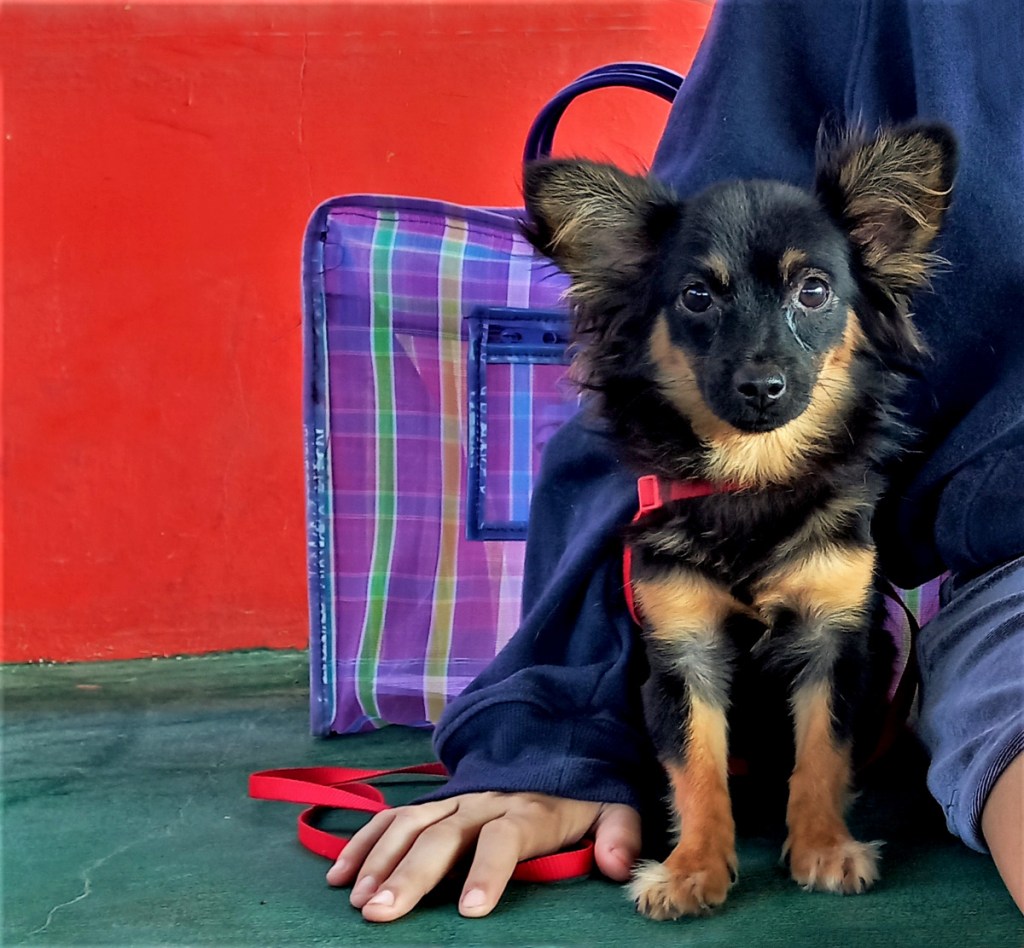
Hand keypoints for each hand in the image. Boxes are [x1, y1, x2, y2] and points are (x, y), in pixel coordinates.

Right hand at [325, 791, 640, 921]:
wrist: (553, 741)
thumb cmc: (580, 793)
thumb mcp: (612, 806)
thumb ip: (618, 833)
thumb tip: (618, 865)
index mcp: (528, 809)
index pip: (505, 838)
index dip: (488, 870)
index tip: (471, 909)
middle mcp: (483, 801)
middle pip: (442, 835)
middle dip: (410, 872)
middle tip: (380, 910)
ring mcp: (453, 798)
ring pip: (409, 824)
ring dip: (379, 858)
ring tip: (355, 898)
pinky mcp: (434, 801)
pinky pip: (393, 815)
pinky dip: (364, 840)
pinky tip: (338, 872)